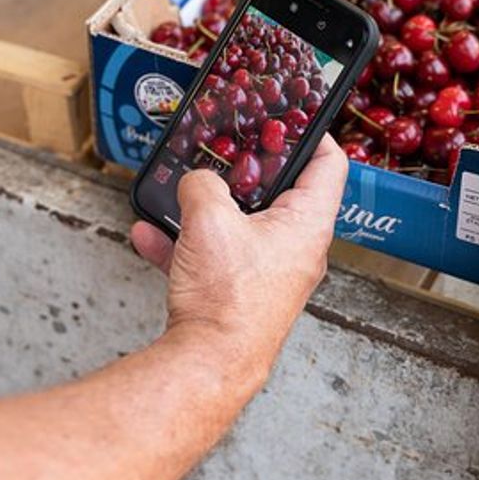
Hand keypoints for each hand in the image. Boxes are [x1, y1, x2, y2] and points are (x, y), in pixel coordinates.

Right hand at [131, 134, 347, 386]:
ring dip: (205, 207)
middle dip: (245, 169)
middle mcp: (294, 249)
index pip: (329, 164)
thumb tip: (196, 179)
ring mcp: (266, 272)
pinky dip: (182, 243)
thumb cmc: (227, 301)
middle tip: (227, 146)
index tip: (293, 115)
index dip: (313, 132)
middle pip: (279, 192)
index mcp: (306, 224)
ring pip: (239, 224)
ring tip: (179, 190)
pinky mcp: (237, 292)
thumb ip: (203, 185)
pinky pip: (210, 255)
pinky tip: (149, 235)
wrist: (207, 364)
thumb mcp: (211, 220)